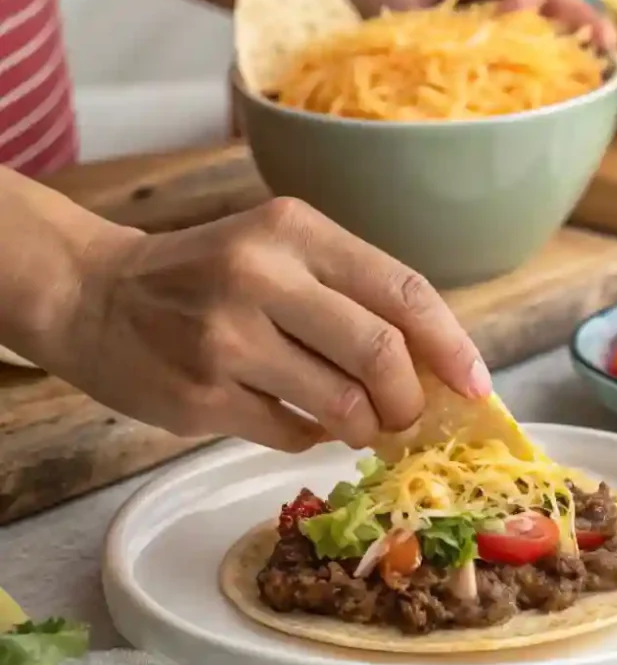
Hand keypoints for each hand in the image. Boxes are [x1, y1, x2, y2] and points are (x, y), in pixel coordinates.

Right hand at [54, 198, 490, 452]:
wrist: (93, 294)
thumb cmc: (206, 273)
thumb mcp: (279, 251)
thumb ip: (351, 294)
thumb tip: (432, 364)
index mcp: (295, 229)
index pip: (403, 289)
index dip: (451, 344)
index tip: (476, 384)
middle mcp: (262, 275)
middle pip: (380, 353)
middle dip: (409, 399)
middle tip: (408, 415)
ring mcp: (226, 338)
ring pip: (341, 405)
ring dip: (364, 426)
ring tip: (356, 422)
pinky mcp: (200, 396)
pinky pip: (291, 433)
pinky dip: (312, 435)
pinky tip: (296, 416)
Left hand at [319, 0, 616, 50]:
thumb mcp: (398, 1)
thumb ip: (445, 27)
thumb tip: (486, 64)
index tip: (513, 25)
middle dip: (575, 19)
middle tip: (600, 47)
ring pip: (554, 9)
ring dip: (568, 43)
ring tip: (597, 72)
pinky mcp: (508, 18)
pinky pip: (537, 34)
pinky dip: (546, 60)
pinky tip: (568, 86)